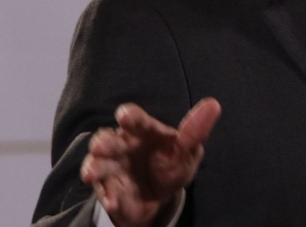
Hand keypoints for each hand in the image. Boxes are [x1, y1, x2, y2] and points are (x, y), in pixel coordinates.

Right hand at [81, 98, 221, 226]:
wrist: (160, 195)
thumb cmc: (172, 163)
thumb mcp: (187, 150)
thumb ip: (195, 131)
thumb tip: (214, 104)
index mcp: (143, 131)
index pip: (134, 119)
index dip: (129, 116)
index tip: (124, 115)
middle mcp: (122, 146)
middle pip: (108, 140)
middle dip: (103, 143)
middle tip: (100, 147)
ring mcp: (113, 168)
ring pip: (98, 164)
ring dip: (94, 168)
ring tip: (90, 174)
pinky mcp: (109, 189)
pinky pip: (105, 192)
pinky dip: (108, 196)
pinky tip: (114, 201)